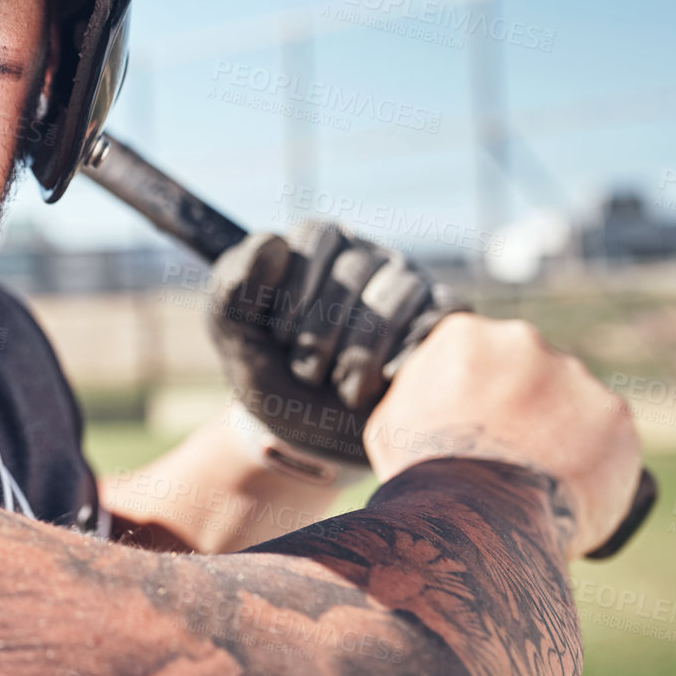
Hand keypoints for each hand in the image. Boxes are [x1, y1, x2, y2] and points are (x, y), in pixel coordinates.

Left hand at [206, 220, 467, 467]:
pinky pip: (442, 315)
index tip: (279, 336)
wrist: (318, 440)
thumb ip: (232, 289)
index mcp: (313, 249)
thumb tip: (272, 242)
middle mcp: (365, 256)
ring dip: (362, 351)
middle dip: (322, 331)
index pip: (315, 235)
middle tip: (306, 372)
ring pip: (400, 290)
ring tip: (342, 388)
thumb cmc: (272, 378)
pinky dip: (408, 356)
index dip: (295, 290)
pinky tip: (384, 383)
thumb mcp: (235, 339)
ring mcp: (408, 285)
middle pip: (356, 266)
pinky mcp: (443, 319)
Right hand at [368, 312, 642, 558]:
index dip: (476, 392)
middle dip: (523, 403)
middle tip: (508, 450)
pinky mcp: (614, 414)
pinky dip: (593, 458)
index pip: (476, 353)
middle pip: (528, 369)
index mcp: (464, 336)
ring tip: (537, 476)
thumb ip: (420, 393)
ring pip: (570, 399)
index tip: (477, 422)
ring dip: (560, 428)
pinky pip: (606, 434)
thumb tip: (432, 398)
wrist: (474, 517)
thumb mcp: (394, 420)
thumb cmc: (423, 474)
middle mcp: (522, 340)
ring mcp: (573, 374)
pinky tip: (565, 485)